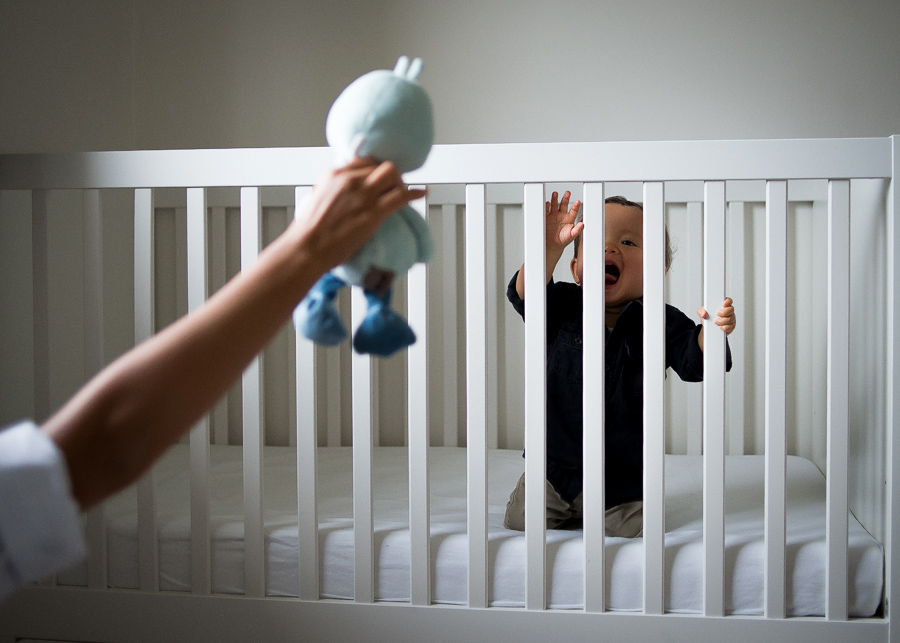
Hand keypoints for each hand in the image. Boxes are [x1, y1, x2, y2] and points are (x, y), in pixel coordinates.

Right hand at [290, 157, 426, 272]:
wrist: (306, 248)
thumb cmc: (309, 231)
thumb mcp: (317, 199)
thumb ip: (332, 189)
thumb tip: (343, 190)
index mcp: (333, 174)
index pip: (363, 160)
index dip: (374, 170)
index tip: (379, 178)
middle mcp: (349, 179)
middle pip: (380, 165)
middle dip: (389, 176)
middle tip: (391, 188)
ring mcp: (362, 194)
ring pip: (392, 175)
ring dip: (400, 183)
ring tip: (401, 193)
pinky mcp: (373, 212)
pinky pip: (401, 196)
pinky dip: (414, 194)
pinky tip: (421, 194)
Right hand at [545, 191, 582, 251]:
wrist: (552, 244)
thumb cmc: (563, 240)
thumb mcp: (571, 236)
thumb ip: (577, 230)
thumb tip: (582, 224)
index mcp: (569, 219)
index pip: (573, 210)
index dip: (575, 206)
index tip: (578, 202)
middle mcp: (562, 215)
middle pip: (564, 204)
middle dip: (566, 198)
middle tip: (567, 193)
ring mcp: (554, 215)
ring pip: (555, 205)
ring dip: (555, 199)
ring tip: (555, 193)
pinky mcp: (546, 217)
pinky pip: (546, 210)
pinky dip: (546, 206)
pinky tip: (547, 203)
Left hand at [697, 297, 735, 335]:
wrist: (708, 327)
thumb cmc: (708, 316)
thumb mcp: (702, 312)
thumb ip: (701, 311)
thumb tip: (703, 314)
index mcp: (723, 305)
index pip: (728, 301)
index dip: (727, 301)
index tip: (723, 304)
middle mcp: (728, 311)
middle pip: (731, 309)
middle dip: (724, 312)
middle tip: (717, 314)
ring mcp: (731, 319)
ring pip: (730, 319)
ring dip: (723, 321)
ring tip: (716, 322)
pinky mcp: (730, 326)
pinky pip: (730, 327)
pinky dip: (725, 327)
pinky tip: (720, 327)